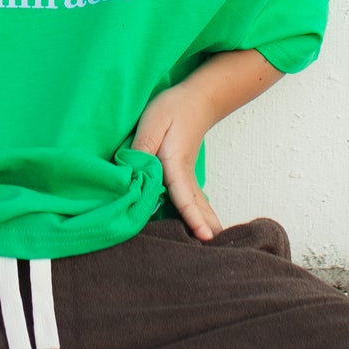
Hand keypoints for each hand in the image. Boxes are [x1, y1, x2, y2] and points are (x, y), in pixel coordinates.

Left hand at [130, 79, 224, 237]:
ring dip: (206, 222)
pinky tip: (203, 222)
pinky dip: (201, 212)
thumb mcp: (152, 123)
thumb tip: (132, 172)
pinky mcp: (185, 171)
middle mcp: (184, 174)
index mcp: (176, 165)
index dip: (193, 218)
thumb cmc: (173, 108)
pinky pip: (195, 198)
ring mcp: (187, 174)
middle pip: (197, 207)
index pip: (184, 197)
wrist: (198, 98)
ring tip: (214, 243)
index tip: (206, 237)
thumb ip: (142, 148)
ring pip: (199, 204)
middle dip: (206, 228)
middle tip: (216, 251)